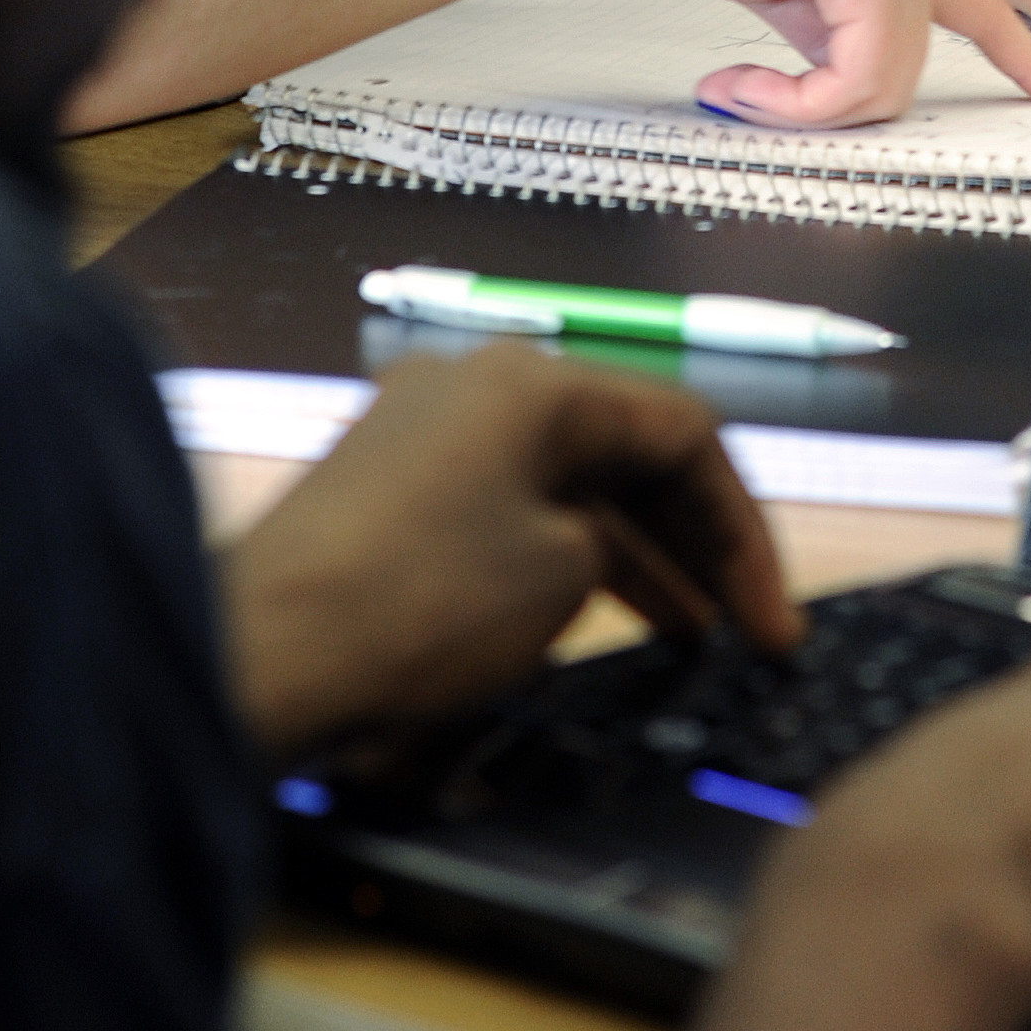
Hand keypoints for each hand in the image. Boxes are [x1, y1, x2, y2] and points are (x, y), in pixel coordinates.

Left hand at [217, 353, 796, 763]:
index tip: (773, 628)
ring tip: (690, 638)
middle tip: (745, 633)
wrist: (257, 650)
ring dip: (634, 554)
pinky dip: (563, 556)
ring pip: (566, 481)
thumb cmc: (424, 603)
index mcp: (536, 379)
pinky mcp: (386, 488)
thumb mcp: (559, 577)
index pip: (683, 431)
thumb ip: (609, 543)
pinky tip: (596, 619)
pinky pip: (508, 506)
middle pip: (624, 447)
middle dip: (695, 539)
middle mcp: (480, 381)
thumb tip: (590, 545)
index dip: (743, 531)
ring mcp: (426, 431)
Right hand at [640, 0, 1030, 117]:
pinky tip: (743, 81)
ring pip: (881, 85)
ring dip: (801, 107)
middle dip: (831, 107)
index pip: (980, 9)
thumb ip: (827, 28)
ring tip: (741, 84)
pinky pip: (853, 78)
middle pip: (903, 74)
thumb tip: (833, 78)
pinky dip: (794, 101)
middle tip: (758, 100)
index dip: (1022, 56)